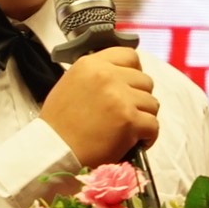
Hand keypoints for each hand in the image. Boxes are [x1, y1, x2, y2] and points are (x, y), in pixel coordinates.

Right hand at [41, 47, 159, 167]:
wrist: (54, 152)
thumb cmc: (59, 124)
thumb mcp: (71, 84)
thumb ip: (96, 76)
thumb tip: (121, 77)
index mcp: (91, 64)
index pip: (129, 55)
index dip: (134, 72)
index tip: (130, 87)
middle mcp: (107, 75)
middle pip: (145, 80)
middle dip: (139, 98)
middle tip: (127, 114)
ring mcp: (120, 97)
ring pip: (152, 103)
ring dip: (144, 117)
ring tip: (128, 130)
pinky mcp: (129, 120)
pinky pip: (153, 125)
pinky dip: (148, 136)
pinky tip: (135, 142)